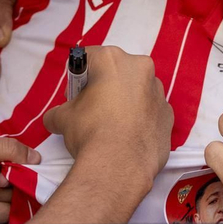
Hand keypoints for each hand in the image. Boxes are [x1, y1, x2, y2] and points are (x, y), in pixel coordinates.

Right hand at [42, 45, 170, 176]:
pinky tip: (128, 136)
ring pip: (137, 90)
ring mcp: (158, 92)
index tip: (75, 94)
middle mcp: (140, 68)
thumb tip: (54, 119)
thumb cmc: (90, 132)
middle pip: (116, 71)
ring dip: (124, 101)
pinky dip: (140, 119)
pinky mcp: (168, 115)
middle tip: (92, 109)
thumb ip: (58, 112)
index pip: (88, 57)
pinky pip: (150, 111)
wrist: (119, 165)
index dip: (77, 77)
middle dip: (104, 86)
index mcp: (112, 60)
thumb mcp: (63, 118)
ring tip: (111, 126)